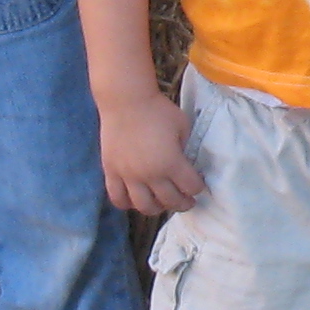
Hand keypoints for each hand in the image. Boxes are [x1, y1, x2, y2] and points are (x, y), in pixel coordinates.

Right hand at [99, 90, 205, 214]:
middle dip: (183, 203)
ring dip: (157, 208)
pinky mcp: (111, 172)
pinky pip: (118, 198)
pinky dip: (128, 203)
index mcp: (171, 163)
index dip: (198, 187)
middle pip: (170, 201)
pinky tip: (136, 199)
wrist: (125, 101)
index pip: (191, 187)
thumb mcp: (182, 126)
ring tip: (162, 202)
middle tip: (187, 200)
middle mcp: (150, 175)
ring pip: (144, 207)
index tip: (198, 185)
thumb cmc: (157, 110)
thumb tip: (185, 162)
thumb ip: (185, 147)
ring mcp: (128, 176)